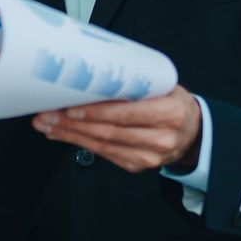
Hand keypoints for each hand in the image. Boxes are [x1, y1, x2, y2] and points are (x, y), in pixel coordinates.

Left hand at [33, 85, 201, 173]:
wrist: (192, 131)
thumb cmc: (174, 103)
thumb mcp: (164, 86)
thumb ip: (135, 83)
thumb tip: (93, 74)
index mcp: (170, 113)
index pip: (126, 114)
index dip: (96, 112)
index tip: (70, 107)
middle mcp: (160, 139)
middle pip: (109, 132)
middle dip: (73, 124)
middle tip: (47, 115)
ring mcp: (149, 156)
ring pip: (103, 146)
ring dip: (70, 135)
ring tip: (48, 124)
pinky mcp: (137, 165)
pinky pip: (104, 154)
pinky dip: (80, 143)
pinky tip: (63, 135)